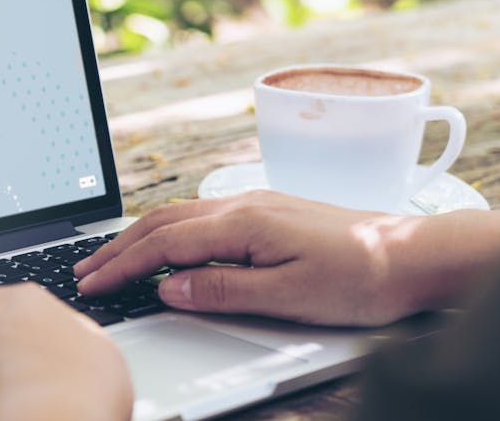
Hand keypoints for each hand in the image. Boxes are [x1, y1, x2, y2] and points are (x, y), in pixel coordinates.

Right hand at [74, 190, 499, 325]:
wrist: (414, 254)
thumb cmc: (362, 277)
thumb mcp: (289, 296)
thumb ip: (224, 290)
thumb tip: (170, 287)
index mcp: (243, 222)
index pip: (164, 244)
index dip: (123, 266)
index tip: (93, 284)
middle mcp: (243, 204)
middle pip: (162, 222)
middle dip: (118, 247)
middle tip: (85, 271)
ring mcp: (255, 203)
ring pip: (179, 214)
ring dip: (139, 236)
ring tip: (111, 258)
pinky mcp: (267, 210)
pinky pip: (200, 215)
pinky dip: (167, 230)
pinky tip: (164, 243)